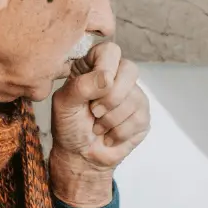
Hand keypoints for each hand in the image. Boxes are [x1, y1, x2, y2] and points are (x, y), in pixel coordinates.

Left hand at [49, 42, 149, 206]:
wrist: (80, 156)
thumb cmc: (69, 127)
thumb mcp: (64, 104)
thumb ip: (81, 85)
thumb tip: (108, 78)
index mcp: (94, 67)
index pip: (110, 51)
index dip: (106, 67)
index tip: (94, 89)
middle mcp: (116, 77)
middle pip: (130, 69)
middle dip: (111, 97)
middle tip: (94, 112)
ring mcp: (133, 95)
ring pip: (134, 98)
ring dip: (110, 120)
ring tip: (97, 126)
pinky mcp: (143, 115)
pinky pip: (138, 118)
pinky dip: (118, 133)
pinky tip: (109, 136)